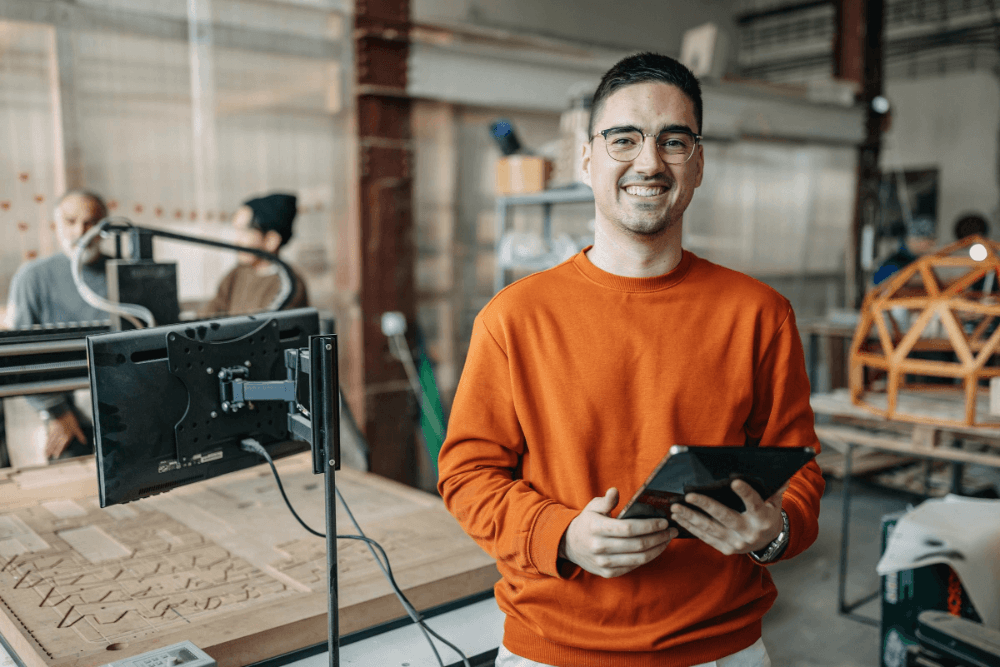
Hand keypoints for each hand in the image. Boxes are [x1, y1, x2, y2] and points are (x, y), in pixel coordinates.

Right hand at [45, 411, 85, 458]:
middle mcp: (60, 436)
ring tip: (46, 453)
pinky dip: (47, 442)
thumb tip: (84, 442)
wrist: (61, 413)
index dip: (59, 451)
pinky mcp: (51, 430)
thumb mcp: (77, 428)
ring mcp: (55, 433)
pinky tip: (46, 444)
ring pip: (51, 442)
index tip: (56, 456)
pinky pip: (49, 438)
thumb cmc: (70, 420)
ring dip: (48, 448)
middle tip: (49, 456)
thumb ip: (80, 435)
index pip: (63, 445)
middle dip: (52, 451)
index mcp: (67, 436)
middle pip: (56, 445)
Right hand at [559, 488, 677, 577]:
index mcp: (596, 528)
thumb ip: (606, 501)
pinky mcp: (609, 573)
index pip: (628, 529)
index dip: (649, 526)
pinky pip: (634, 566)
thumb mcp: (592, 507)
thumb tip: (615, 491)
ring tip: (668, 539)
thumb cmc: (587, 522)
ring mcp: (604, 563)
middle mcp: (599, 548)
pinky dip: (648, 558)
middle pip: (638, 545)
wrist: (570, 545)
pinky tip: (656, 549)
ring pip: (639, 558)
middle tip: (672, 530)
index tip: (664, 521)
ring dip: (658, 549)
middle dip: (659, 537)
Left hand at [670, 481, 786, 555]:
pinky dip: (690, 528)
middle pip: (725, 517)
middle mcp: (749, 532)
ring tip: (676, 508)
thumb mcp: (775, 503)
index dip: (745, 493)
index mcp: (763, 519)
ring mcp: (736, 543)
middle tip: (689, 496)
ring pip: (710, 528)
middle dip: (706, 506)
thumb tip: (783, 476)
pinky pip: (705, 537)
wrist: (768, 542)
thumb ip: (775, 489)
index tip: (734, 482)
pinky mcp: (725, 549)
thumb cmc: (767, 515)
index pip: (754, 503)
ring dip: (690, 517)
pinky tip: (679, 519)